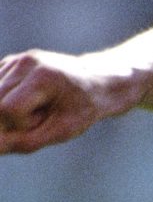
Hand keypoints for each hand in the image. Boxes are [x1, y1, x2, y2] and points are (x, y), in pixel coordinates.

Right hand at [0, 50, 129, 154]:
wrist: (95, 82)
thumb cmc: (82, 110)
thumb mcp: (60, 131)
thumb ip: (25, 141)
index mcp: (42, 77)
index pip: (7, 109)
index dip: (21, 126)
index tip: (43, 123)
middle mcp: (25, 62)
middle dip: (14, 119)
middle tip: (42, 115)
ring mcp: (15, 60)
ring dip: (9, 111)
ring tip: (37, 107)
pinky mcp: (8, 63)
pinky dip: (6, 102)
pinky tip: (29, 101)